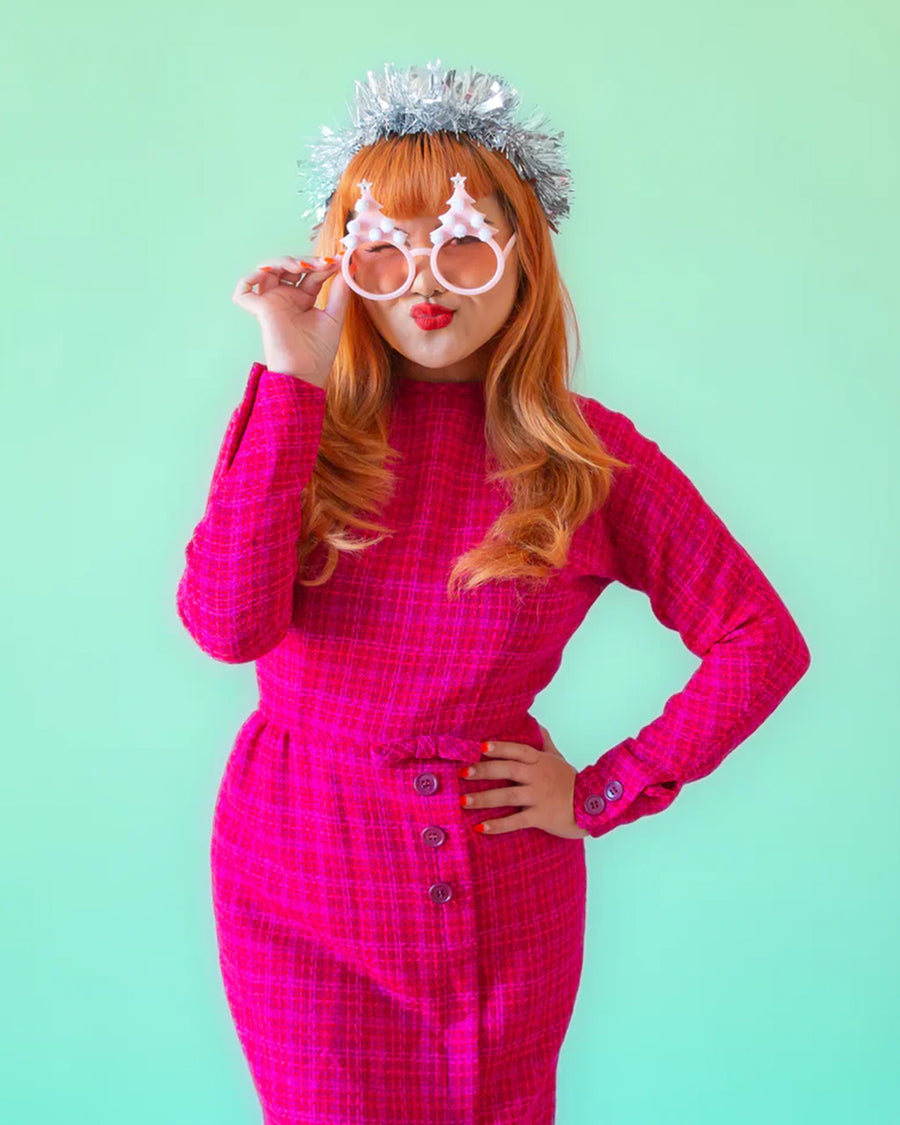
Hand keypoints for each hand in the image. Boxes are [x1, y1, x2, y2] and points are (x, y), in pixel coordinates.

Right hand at [232, 253, 350, 387]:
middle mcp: (286, 298)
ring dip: (283, 261)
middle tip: (323, 264)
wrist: (306, 373)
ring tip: (302, 267)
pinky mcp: (260, 310)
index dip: (322, 265)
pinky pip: (244, 289)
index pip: (310, 273)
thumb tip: (347, 269)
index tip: (338, 261)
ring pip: (267, 270)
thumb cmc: (319, 352)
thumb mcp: (334, 317)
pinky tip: (270, 273)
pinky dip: (250, 277)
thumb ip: (340, 293)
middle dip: (306, 260)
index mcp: (303, 299)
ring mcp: (272, 303)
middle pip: (289, 266)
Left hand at [461, 723, 588, 838]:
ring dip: (484, 799)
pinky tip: (480, 827)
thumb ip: (544, 742)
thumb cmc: (571, 782)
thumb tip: (535, 723)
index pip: (517, 750)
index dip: (500, 747)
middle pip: (508, 770)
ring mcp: (538, 797)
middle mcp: (537, 777)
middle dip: (483, 770)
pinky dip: (498, 825)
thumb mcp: (558, 758)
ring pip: (507, 796)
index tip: (480, 746)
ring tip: (463, 801)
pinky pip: (515, 821)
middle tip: (462, 772)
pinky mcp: (540, 817)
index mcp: (540, 761)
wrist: (592, 806)